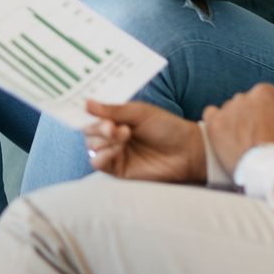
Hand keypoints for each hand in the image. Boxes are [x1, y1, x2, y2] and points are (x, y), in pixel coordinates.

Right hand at [81, 100, 206, 184]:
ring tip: (124, 134)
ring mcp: (114, 152)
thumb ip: (113, 110)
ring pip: (91, 145)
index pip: (92, 115)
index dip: (87, 112)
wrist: (187, 151)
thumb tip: (86, 103)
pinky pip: (98, 162)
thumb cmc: (167, 127)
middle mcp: (112, 135)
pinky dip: (102, 155)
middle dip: (98, 126)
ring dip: (103, 139)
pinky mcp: (118, 169)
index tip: (87, 108)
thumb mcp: (140, 112)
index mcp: (116, 118)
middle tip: (112, 125)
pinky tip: (117, 148)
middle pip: (88, 131)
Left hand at [202, 83, 273, 175]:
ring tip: (245, 141)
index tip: (273, 126)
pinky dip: (218, 123)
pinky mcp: (213, 124)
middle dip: (252, 115)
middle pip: (247, 102)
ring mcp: (227, 109)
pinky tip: (226, 135)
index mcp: (265, 92)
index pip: (265, 95)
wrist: (269, 169)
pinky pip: (211, 115)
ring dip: (236, 120)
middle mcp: (243, 96)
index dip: (270, 112)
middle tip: (260, 136)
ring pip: (231, 110)